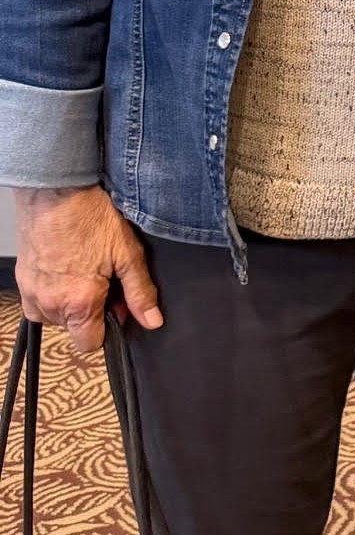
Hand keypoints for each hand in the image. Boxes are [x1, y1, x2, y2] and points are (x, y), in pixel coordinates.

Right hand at [11, 186, 161, 356]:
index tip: (116, 309)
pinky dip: (52, 293)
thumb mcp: (127, 254)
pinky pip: (37, 302)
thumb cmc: (91, 217)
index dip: (107, 330)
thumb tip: (152, 320)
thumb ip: (140, 293)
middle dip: (92, 312)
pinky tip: (65, 270)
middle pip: (74, 328)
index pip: (90, 344)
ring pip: (55, 316)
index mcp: (78, 302)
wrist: (55, 190)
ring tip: (84, 272)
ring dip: (70, 303)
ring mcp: (31, 292)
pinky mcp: (22, 279)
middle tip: (104, 281)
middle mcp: (50, 303)